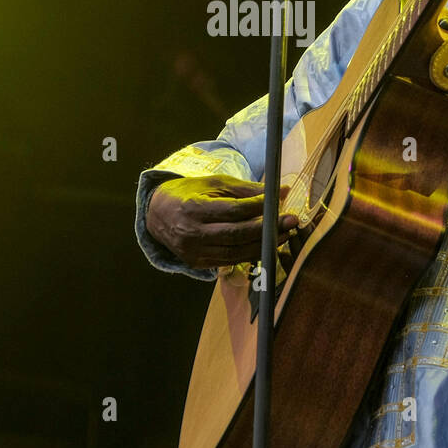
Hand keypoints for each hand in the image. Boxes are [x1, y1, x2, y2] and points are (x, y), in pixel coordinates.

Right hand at [147, 175, 297, 269]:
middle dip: (267, 229)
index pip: (233, 210)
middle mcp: (192, 234)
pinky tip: (266, 244)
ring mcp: (194, 253)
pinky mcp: (198, 264)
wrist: (157, 215)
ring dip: (264, 244)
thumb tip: (278, 191)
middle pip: (236, 235)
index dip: (259, 207)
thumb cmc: (189, 193)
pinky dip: (250, 254)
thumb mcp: (214, 184)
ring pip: (236, 253)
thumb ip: (245, 190)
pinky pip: (230, 261)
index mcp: (193, 209)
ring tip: (284, 234)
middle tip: (291, 221)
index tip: (281, 200)